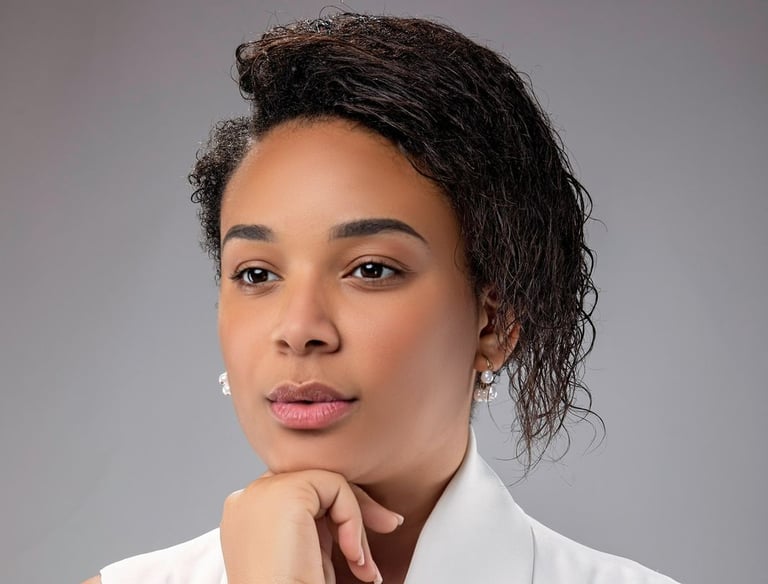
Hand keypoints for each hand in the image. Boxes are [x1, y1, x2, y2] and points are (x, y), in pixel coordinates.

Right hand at [220, 470, 402, 583]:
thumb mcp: (309, 555)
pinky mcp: (285, 492)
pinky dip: (353, 519)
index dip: (337, 514)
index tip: (361, 549)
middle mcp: (250, 499)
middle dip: (356, 510)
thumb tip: (367, 509)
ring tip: (364, 565)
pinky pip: (336, 486)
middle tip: (390, 528)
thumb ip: (320, 525)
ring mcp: (263, 492)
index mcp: (249, 516)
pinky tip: (353, 555)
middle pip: (315, 483)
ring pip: (328, 483)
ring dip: (357, 522)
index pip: (301, 494)